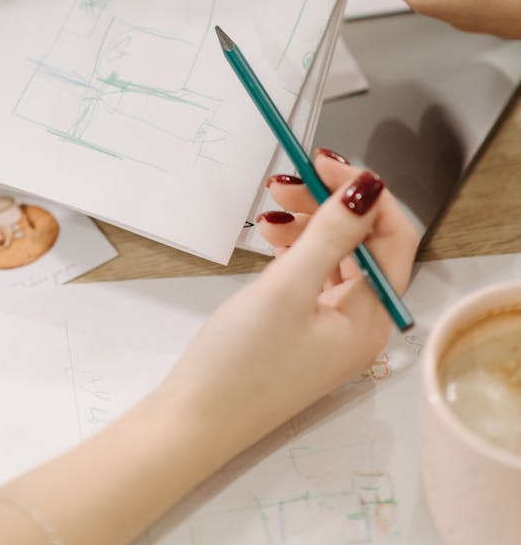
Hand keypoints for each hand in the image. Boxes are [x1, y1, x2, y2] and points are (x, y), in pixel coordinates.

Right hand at [159, 154, 416, 461]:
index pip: (392, 236)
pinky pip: (314, 273)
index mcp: (370, 317)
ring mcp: (331, 326)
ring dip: (309, 223)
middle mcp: (360, 322)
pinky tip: (270, 236)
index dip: (364, 193)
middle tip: (287, 181)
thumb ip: (331, 234)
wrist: (192, 421)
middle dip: (329, 204)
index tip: (323, 164)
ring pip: (336, 254)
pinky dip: (295, 247)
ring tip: (269, 210)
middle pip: (363, 242)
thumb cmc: (240, 365)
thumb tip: (370, 187)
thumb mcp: (286, 289)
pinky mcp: (304, 328)